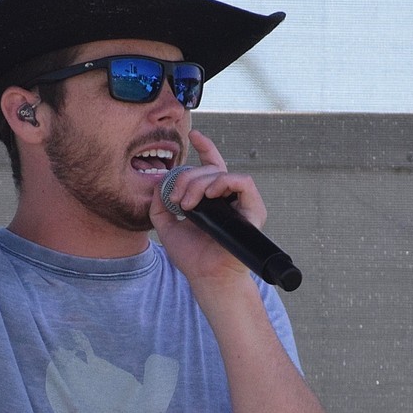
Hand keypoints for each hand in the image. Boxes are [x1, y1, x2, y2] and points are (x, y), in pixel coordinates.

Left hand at [150, 129, 267, 285]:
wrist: (206, 277)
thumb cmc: (191, 256)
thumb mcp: (166, 226)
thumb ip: (160, 205)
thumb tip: (160, 184)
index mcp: (211, 199)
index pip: (212, 166)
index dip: (205, 148)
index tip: (194, 136)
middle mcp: (228, 198)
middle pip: (209, 170)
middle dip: (187, 178)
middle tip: (176, 200)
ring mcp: (241, 203)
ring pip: (222, 174)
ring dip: (200, 183)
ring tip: (188, 204)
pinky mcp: (253, 210)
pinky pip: (243, 182)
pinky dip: (224, 182)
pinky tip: (209, 195)